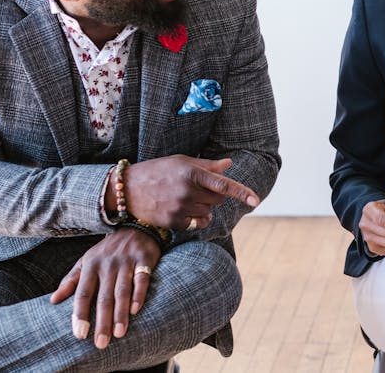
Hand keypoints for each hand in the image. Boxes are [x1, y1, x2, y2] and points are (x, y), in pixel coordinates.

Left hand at [50, 228, 161, 348]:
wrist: (135, 226)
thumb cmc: (107, 250)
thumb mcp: (86, 261)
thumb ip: (71, 280)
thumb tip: (53, 301)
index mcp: (91, 266)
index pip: (83, 294)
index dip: (80, 314)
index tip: (79, 334)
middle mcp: (107, 265)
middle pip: (103, 297)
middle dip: (102, 322)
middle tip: (101, 343)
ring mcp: (126, 262)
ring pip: (122, 291)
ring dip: (120, 314)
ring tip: (118, 334)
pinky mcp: (144, 260)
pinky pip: (141, 279)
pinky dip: (139, 294)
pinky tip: (136, 310)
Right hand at [107, 156, 259, 229]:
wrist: (128, 188)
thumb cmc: (158, 170)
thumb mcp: (182, 162)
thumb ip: (207, 166)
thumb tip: (229, 165)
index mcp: (191, 173)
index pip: (223, 184)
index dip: (242, 192)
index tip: (256, 201)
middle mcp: (187, 191)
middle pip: (218, 199)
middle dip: (214, 194)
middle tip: (196, 188)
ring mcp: (180, 208)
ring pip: (208, 211)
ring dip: (203, 206)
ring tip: (184, 197)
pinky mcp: (174, 222)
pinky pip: (198, 224)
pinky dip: (196, 218)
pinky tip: (183, 209)